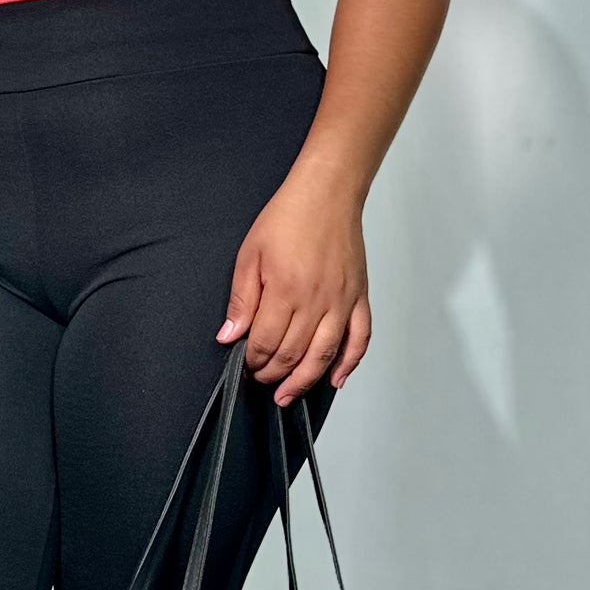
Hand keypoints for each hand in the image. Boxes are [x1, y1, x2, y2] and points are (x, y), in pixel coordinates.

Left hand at [215, 170, 370, 405]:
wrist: (327, 194)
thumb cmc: (288, 218)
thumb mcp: (250, 255)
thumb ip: (241, 300)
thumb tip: (230, 335)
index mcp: (286, 291)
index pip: (266, 342)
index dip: (253, 361)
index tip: (246, 365)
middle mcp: (317, 301)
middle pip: (293, 354)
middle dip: (273, 374)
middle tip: (261, 381)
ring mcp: (342, 302)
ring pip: (324, 355)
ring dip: (305, 380)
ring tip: (288, 395)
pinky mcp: (359, 297)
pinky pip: (359, 339)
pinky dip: (349, 363)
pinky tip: (335, 379)